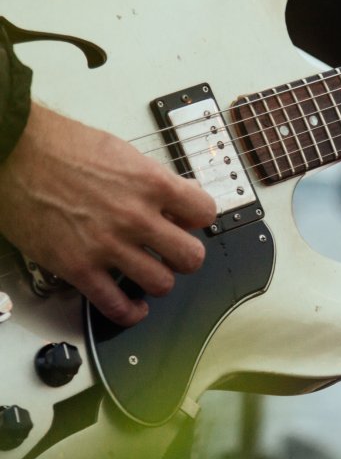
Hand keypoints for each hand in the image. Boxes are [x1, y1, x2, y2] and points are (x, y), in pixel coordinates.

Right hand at [0, 103, 216, 325]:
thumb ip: (153, 179)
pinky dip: (130, 312)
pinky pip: (117, 305)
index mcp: (151, 183)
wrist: (17, 153)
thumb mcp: (121, 152)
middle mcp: (135, 217)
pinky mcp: (79, 268)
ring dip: (159, 281)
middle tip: (173, 252)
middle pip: (190, 257)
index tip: (190, 221)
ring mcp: (108, 245)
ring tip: (150, 273)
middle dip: (185, 256)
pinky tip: (133, 306)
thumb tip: (178, 195)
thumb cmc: (62, 146)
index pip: (204, 212)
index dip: (199, 218)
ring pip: (161, 284)